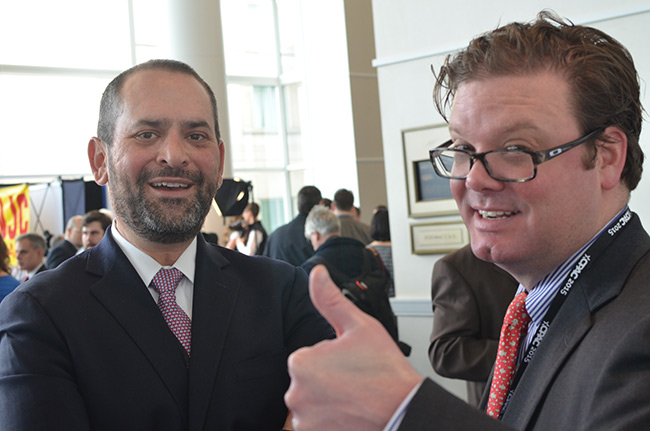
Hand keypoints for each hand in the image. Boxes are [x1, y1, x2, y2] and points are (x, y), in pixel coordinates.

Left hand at [285, 265, 421, 430]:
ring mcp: (303, 420)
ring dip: (328, 403)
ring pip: (312, 404)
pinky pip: (316, 425)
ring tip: (354, 400)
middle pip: (308, 382)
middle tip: (355, 384)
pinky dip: (329, 422)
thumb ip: (330, 299)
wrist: (404, 413)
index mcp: (301, 362)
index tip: (351, 366)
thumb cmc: (385, 372)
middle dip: (327, 382)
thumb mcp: (360, 326)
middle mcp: (295, 393)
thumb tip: (317, 273)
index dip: (332, 359)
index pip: (309, 357)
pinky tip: (349, 415)